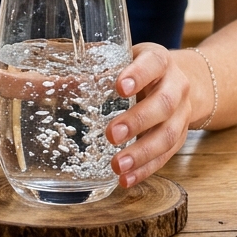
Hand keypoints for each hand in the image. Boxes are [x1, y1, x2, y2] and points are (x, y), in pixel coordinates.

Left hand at [106, 42, 192, 187]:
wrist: (179, 80)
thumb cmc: (141, 68)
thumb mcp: (125, 57)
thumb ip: (97, 66)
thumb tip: (55, 81)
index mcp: (159, 60)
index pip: (153, 63)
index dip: (139, 75)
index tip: (120, 87)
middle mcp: (176, 85)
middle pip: (163, 104)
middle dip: (137, 121)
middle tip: (111, 134)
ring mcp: (182, 113)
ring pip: (168, 135)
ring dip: (142, 153)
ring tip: (117, 166)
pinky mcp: (180, 137)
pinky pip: (166, 155)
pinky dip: (146, 169)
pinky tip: (126, 179)